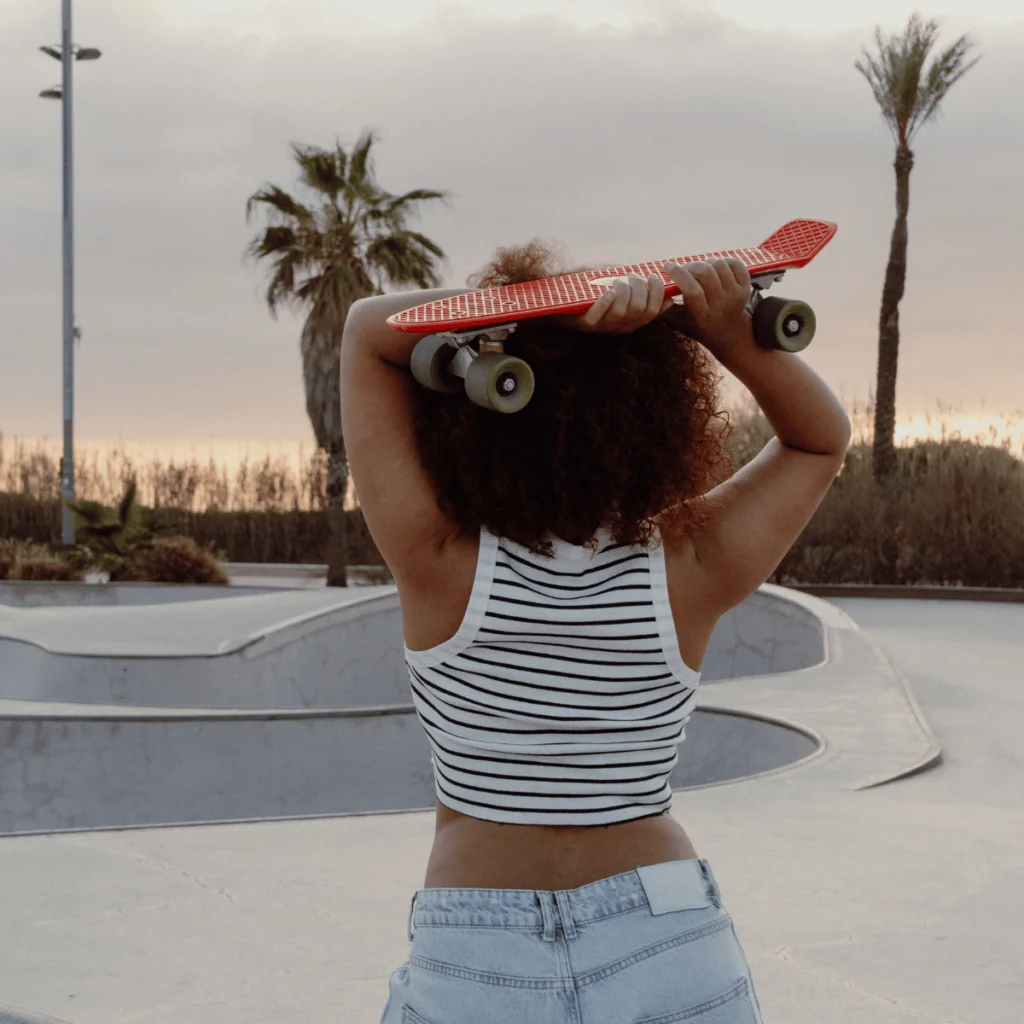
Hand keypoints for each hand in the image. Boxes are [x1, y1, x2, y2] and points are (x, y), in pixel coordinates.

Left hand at [557, 273, 673, 334]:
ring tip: (617, 281)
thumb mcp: (624, 302)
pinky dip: (604, 302)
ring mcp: (603, 327)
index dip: (657, 292)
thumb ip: (644, 300)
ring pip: (622, 310)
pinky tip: (607, 292)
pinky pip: (597, 316)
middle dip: (639, 287)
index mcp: (633, 323)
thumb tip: (670, 298)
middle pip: (640, 308)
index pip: (653, 311)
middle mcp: (621, 327)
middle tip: (631, 276)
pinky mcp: (586, 324)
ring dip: (623, 290)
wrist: (565, 313)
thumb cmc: (598, 303)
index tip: (652, 276)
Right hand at [662, 258, 753, 360]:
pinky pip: (735, 264)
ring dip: (706, 263)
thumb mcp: (680, 322)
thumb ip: (666, 309)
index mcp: (703, 314)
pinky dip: (724, 261)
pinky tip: (716, 268)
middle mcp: (721, 304)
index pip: (692, 289)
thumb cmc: (697, 324)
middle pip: (707, 273)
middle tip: (685, 269)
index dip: (678, 274)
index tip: (667, 266)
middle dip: (691, 265)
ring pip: (720, 265)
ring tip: (701, 270)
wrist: (727, 332)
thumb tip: (654, 291)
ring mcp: (736, 295)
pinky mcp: (746, 288)